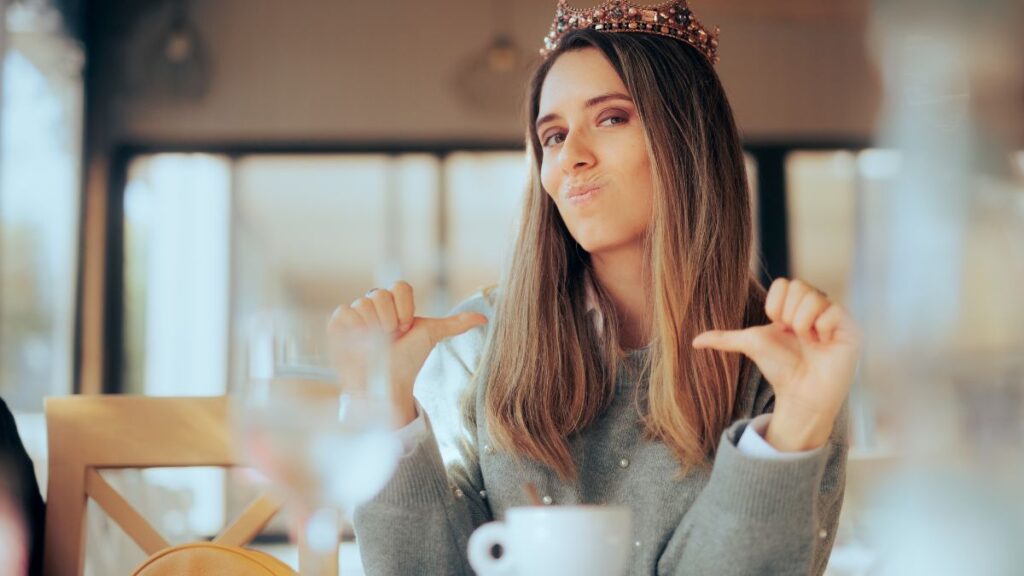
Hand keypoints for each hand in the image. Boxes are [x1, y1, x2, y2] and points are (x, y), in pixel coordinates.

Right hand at [328, 281, 487, 426]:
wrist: (387, 385)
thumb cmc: (407, 360)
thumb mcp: (430, 337)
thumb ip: (454, 324)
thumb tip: (485, 318)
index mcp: (394, 302)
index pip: (400, 287)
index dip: (406, 309)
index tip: (407, 328)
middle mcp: (373, 304)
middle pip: (381, 295)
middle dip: (390, 320)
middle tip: (391, 338)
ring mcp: (355, 314)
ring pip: (364, 304)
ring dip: (373, 327)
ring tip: (375, 343)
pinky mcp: (338, 325)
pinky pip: (344, 311)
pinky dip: (353, 328)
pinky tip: (359, 342)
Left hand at [692, 278, 860, 450]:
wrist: (800, 393)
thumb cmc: (780, 368)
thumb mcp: (751, 345)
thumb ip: (725, 339)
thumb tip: (694, 340)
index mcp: (797, 305)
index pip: (785, 283)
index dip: (776, 307)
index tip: (779, 328)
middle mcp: (818, 306)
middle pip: (799, 287)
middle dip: (788, 316)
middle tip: (795, 336)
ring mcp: (836, 316)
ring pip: (813, 298)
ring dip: (802, 324)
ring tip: (809, 342)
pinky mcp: (850, 328)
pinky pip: (832, 311)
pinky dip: (822, 329)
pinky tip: (824, 343)